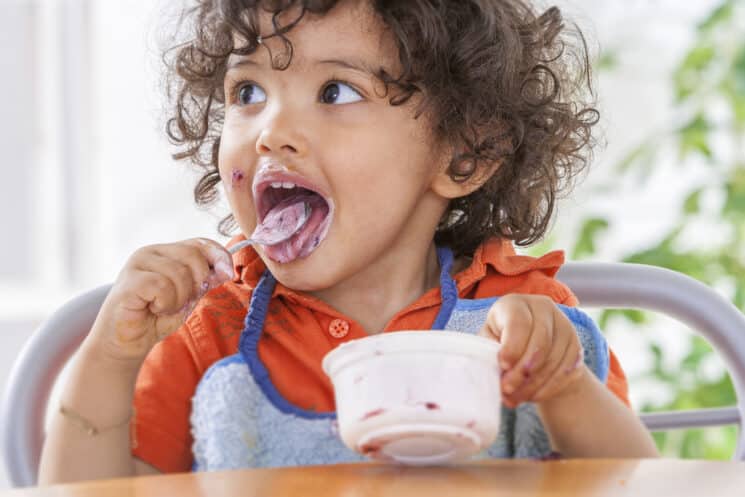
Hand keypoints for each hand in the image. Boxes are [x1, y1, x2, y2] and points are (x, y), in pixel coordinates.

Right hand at [88, 238, 233, 362]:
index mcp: (166, 252)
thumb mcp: (188, 297)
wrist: (126, 342)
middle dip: (197, 284)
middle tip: (181, 302)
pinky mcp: (129, 281)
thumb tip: (225, 269)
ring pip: (179, 274)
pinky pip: (163, 287)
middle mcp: (151, 252)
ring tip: (163, 308)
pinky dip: (166, 303)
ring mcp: (137, 264)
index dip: (219, 256)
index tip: (227, 274)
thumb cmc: (155, 318)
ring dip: (179, 299)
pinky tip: (154, 309)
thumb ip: (204, 281)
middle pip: (193, 255)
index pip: (200, 242)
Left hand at [478, 294, 584, 408]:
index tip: (502, 365)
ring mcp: (564, 326)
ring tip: (514, 399)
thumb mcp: (488, 340)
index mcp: (516, 303)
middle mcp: (543, 309)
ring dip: (533, 384)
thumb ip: (487, 351)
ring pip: (554, 359)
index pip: (519, 322)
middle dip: (522, 370)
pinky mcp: (576, 346)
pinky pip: (566, 371)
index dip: (512, 345)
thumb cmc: (500, 341)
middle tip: (506, 389)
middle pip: (540, 342)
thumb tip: (485, 371)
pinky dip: (548, 388)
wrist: (529, 347)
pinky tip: (531, 396)